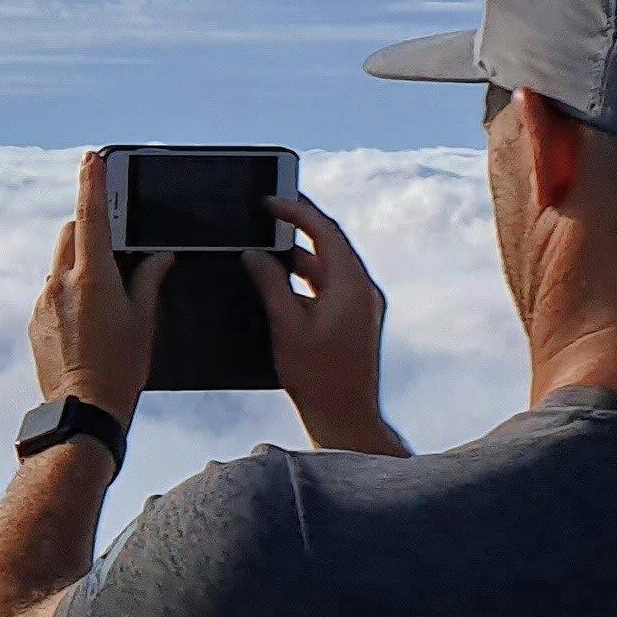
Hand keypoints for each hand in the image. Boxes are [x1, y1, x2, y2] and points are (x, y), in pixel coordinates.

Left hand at [32, 151, 169, 426]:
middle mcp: (61, 283)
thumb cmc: (121, 368)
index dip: (93, 183)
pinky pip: (51, 293)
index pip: (91, 216)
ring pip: (59, 265)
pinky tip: (87, 320)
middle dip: (89, 229)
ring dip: (79, 265)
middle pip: (71, 236)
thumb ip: (149, 280)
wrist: (83, 411)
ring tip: (106, 292)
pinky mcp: (35, 321)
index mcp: (92, 276)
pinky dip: (68, 293)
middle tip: (114, 240)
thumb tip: (158, 256)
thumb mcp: (144, 320)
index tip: (93, 158)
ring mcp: (43, 302)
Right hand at [248, 191, 404, 454]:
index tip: (270, 200)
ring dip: (299, 255)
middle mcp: (363, 290)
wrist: (346, 416)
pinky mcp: (355, 319)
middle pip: (331, 243)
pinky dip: (305, 277)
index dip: (296, 211)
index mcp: (352, 285)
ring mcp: (362, 305)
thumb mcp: (286, 325)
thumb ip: (269, 284)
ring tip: (265, 247)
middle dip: (299, 225)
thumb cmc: (317, 377)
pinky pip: (329, 285)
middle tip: (270, 209)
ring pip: (329, 265)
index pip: (325, 232)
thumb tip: (253, 255)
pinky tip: (279, 281)